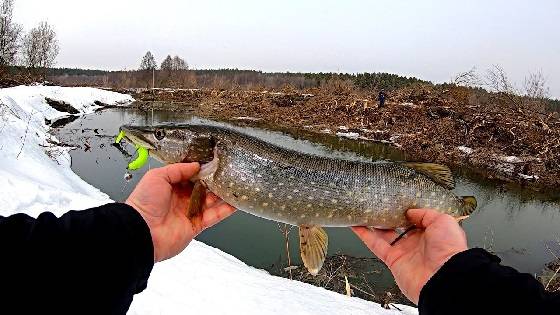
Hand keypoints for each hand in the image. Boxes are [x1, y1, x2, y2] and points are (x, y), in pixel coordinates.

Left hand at [126, 163, 235, 261]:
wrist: (143, 232)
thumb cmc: (144, 204)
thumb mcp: (157, 176)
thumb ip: (177, 169)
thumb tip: (195, 165)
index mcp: (170, 186)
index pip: (191, 175)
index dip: (202, 169)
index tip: (213, 163)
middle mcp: (181, 199)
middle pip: (204, 187)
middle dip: (214, 181)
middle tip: (226, 172)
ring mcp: (189, 212)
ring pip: (211, 201)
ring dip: (222, 194)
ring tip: (234, 185)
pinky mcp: (196, 225)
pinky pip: (214, 216)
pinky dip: (226, 210)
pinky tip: (235, 202)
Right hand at [352, 209, 467, 303]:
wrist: (444, 277)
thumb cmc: (449, 250)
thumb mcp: (443, 220)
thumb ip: (425, 213)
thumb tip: (410, 211)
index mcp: (432, 233)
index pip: (416, 219)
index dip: (407, 210)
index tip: (397, 199)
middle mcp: (417, 243)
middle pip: (398, 226)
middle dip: (389, 216)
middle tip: (378, 203)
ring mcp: (404, 251)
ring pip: (384, 234)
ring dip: (373, 223)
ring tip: (364, 210)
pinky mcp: (392, 260)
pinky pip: (375, 245)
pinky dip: (364, 235)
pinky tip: (356, 225)